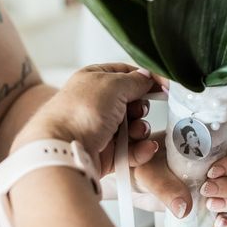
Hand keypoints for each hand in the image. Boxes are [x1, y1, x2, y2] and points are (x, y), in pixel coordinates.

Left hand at [11, 63, 159, 174]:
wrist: (61, 149)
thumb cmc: (81, 111)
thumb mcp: (112, 85)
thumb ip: (135, 80)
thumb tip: (147, 77)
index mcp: (95, 79)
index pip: (127, 73)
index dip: (147, 78)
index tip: (166, 87)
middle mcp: (97, 103)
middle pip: (133, 101)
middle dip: (141, 107)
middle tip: (137, 111)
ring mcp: (101, 129)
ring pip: (134, 127)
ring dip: (141, 129)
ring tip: (136, 132)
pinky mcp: (106, 153)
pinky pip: (131, 149)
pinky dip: (140, 149)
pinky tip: (146, 148)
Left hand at [126, 129, 226, 226]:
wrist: (137, 182)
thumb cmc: (145, 163)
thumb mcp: (148, 169)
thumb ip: (164, 184)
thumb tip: (184, 207)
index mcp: (213, 140)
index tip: (212, 171)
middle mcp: (223, 159)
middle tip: (207, 190)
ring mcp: (222, 182)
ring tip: (209, 205)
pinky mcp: (216, 203)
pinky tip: (218, 223)